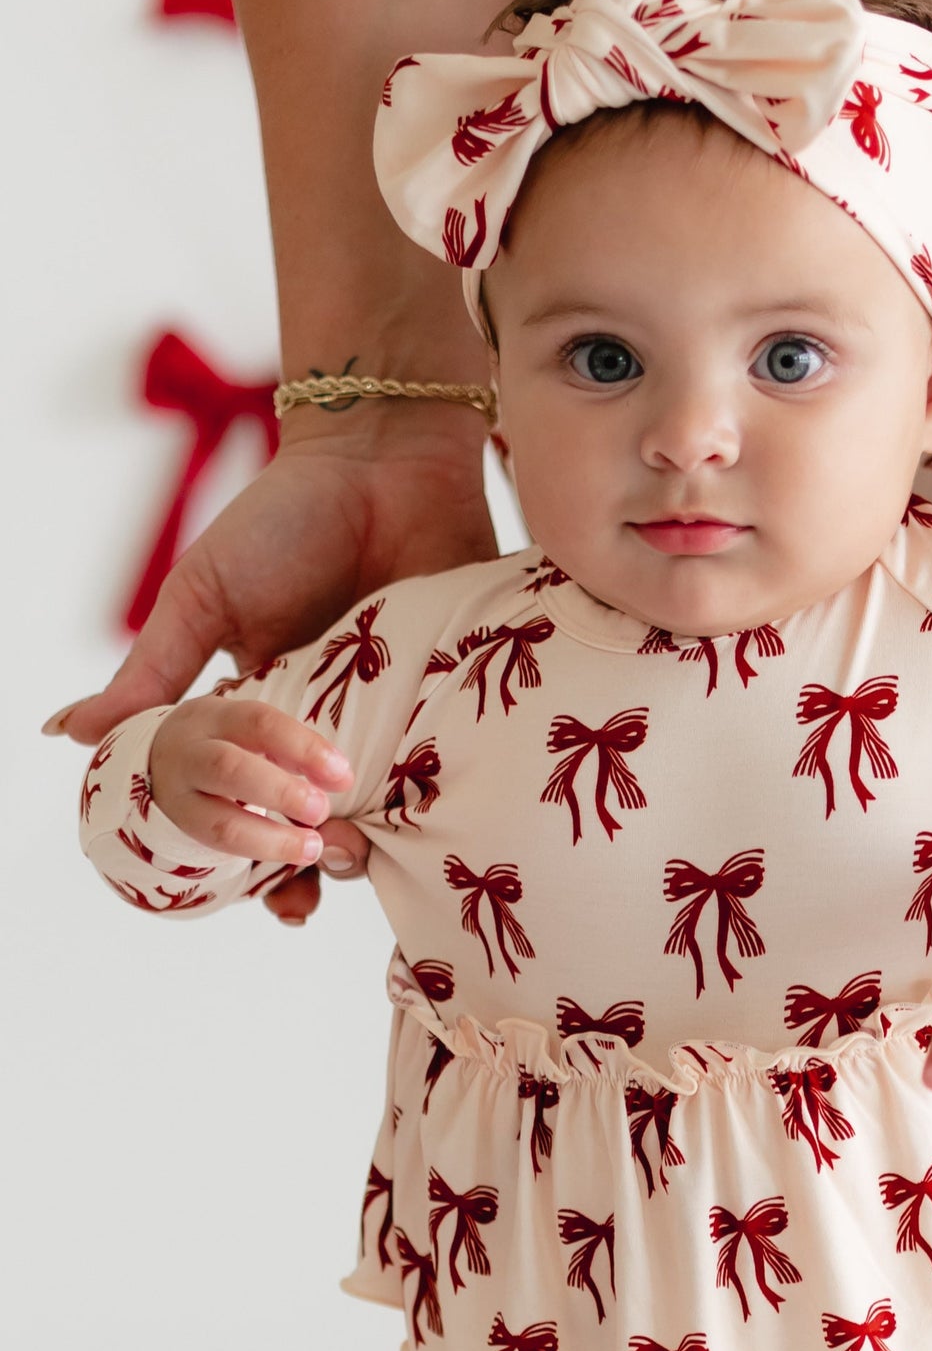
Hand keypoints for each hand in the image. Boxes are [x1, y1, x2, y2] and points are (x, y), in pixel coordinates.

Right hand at [43, 409, 493, 919]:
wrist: (383, 461)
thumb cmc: (283, 520)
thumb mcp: (202, 600)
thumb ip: (149, 674)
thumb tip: (63, 733)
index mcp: (264, 712)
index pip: (250, 802)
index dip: (247, 853)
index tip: (247, 888)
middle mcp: (329, 727)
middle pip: (317, 822)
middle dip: (308, 865)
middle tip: (307, 870)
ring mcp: (391, 718)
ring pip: (380, 812)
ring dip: (365, 845)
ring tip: (349, 852)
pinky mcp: (449, 701)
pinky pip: (444, 770)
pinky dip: (432, 805)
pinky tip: (416, 831)